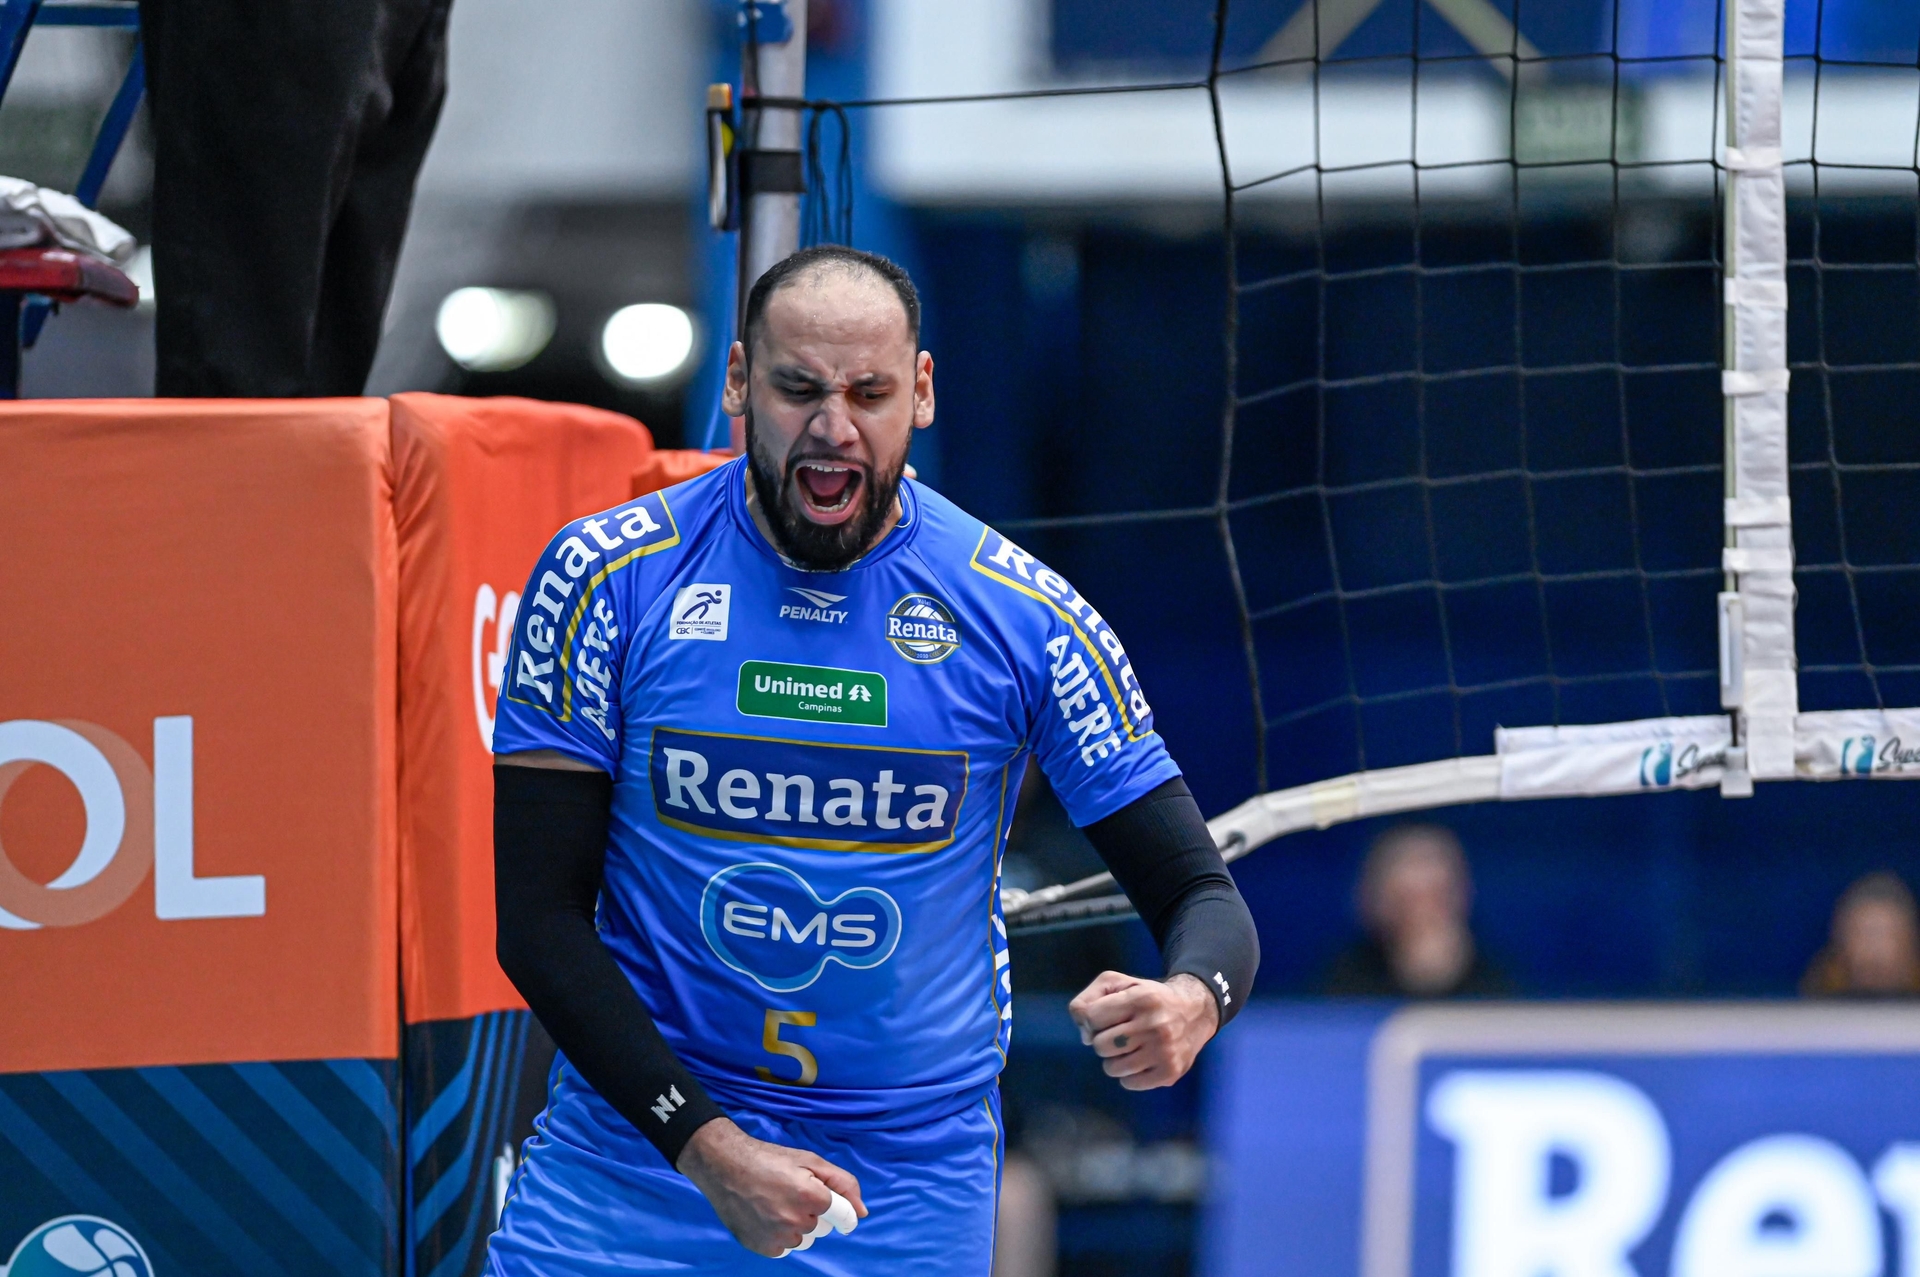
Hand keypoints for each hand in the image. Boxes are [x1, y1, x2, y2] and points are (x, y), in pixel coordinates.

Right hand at [675, 1118, 867, 1256]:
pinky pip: (785, 1248)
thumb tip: (863, 1213)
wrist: (725, 1167)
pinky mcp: (763, 1248)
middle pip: (824, 1228)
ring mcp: (778, 1236)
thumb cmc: (770, 1160)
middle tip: (794, 1193)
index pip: (844, 1217)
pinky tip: (767, 1216)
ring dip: (798, 1225)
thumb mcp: (811, 1161)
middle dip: (816, 1212)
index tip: (839, 1211)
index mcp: (811, 1195)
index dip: (844, 1211)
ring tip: (778, 1203)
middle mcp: (796, 1220)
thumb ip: (843, 1184)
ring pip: (805, 1239)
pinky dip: (781, 1235)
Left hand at [1068, 971, 1219, 1090]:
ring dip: (1115, 1059)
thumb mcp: (1118, 983)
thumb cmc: (1148, 997)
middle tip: (1119, 1033)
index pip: (1091, 1017)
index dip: (1093, 1019)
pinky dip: (1129, 1075)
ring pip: (1112, 1068)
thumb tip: (1084, 1034)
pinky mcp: (1170, 1072)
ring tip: (1130, 1047)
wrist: (1195, 1011)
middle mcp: (1154, 1025)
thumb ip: (1089, 999)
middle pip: (1100, 1045)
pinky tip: (1141, 1060)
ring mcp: (1164, 1051)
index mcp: (1140, 998)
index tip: (1106, 1018)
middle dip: (1104, 1040)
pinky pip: (1129, 1084)